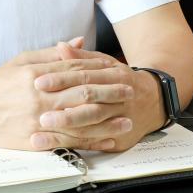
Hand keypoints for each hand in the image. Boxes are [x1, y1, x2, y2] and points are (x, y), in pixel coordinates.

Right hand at [0, 38, 129, 151]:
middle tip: (129, 91)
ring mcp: (38, 120)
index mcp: (36, 74)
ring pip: (78, 120)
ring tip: (126, 121)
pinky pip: (67, 141)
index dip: (99, 70)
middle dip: (108, 93)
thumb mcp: (22, 61)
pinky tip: (105, 142)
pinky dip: (89, 142)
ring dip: (105, 121)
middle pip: (81, 94)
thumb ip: (52, 54)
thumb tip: (79, 41)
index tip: (117, 69)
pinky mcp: (35, 140)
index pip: (74, 70)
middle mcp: (39, 96)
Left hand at [30, 41, 165, 152]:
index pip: (83, 76)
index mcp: (113, 75)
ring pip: (92, 124)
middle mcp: (118, 97)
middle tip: (39, 113)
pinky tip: (57, 146)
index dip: (60, 79)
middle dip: (63, 107)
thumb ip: (81, 57)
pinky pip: (96, 143)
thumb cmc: (121, 80)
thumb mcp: (105, 63)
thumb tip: (60, 46)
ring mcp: (120, 119)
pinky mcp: (119, 139)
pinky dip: (75, 145)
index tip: (38, 82)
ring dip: (67, 128)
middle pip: (89, 101)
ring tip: (42, 131)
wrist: (155, 101)